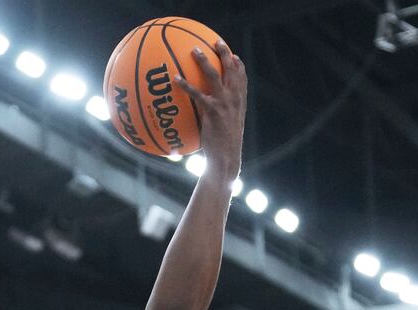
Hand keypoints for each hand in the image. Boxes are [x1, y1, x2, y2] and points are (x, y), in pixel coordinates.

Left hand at [178, 41, 246, 178]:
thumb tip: (208, 115)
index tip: (233, 55)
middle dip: (224, 53)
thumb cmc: (224, 148)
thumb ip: (221, 117)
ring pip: (214, 75)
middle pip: (232, 70)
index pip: (242, 79)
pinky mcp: (212, 111)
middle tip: (216, 42)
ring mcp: (224, 104)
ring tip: (195, 50)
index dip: (238, 65)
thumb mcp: (227, 130)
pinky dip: (185, 85)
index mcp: (240, 103)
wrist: (226, 159)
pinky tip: (176, 79)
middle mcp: (234, 100)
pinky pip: (197, 93)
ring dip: (204, 61)